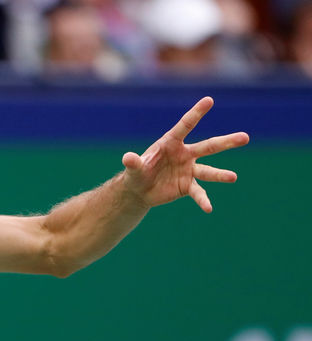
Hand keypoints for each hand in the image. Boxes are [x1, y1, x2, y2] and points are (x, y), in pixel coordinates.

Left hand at [121, 96, 249, 212]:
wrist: (140, 190)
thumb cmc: (137, 172)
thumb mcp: (133, 169)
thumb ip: (133, 162)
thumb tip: (127, 157)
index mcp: (171, 143)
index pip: (186, 126)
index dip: (196, 113)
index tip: (209, 100)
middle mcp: (185, 154)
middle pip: (208, 146)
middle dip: (226, 142)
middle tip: (245, 137)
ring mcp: (188, 170)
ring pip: (208, 171)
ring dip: (221, 175)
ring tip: (233, 177)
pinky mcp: (188, 186)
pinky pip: (198, 193)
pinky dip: (203, 201)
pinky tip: (208, 208)